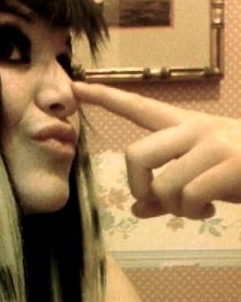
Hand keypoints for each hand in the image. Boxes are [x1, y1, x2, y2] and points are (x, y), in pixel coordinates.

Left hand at [73, 81, 240, 218]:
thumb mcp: (200, 177)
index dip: (106, 98)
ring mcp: (212, 144)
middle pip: (136, 154)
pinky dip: (192, 214)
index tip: (76, 87)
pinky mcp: (229, 163)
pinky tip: (209, 212)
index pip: (139, 107)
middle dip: (137, 186)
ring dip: (173, 209)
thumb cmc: (239, 170)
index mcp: (185, 127)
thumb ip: (166, 192)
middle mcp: (194, 129)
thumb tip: (136, 210)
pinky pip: (188, 197)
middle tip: (153, 200)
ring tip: (194, 210)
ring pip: (163, 185)